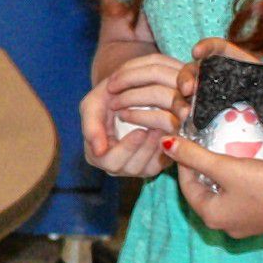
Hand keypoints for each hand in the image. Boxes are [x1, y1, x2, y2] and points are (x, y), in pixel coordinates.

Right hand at [81, 50, 185, 176]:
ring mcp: (136, 167)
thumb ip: (91, 127)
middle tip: (156, 129)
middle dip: (145, 148)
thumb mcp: (92, 106)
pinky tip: (171, 133)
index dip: (127, 149)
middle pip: (132, 168)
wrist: (123, 93)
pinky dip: (168, 149)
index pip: (111, 162)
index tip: (140, 131)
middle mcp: (117, 166)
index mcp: (97, 156)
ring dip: (158, 148)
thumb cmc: (105, 99)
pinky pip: (163, 164)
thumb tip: (98, 151)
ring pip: (150, 169)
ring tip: (165, 128)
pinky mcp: (154, 163)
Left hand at [161, 135, 262, 238]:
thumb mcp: (228, 168)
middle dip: (204, 164)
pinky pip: (244, 193)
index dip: (184, 159)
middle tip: (206, 140)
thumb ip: (196, 156)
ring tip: (227, 146)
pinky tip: (250, 160)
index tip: (188, 138)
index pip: (187, 184)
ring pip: (226, 190)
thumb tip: (166, 144)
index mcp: (211, 216)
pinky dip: (242, 177)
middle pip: (205, 188)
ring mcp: (246, 221)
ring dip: (224, 170)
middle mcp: (225, 223)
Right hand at [182, 39, 262, 152]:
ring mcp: (215, 109)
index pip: (222, 52)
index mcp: (246, 73)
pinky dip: (180, 125)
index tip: (197, 52)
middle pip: (197, 73)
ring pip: (187, 98)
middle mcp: (225, 87)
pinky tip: (180, 131)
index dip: (208, 47)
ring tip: (184, 117)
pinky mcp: (210, 131)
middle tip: (187, 91)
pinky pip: (189, 124)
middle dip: (186, 77)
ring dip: (179, 103)